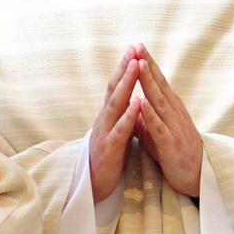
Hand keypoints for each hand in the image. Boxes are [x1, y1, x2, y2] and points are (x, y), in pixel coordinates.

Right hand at [89, 50, 141, 203]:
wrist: (96, 185)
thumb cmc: (110, 156)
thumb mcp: (117, 130)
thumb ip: (122, 112)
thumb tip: (130, 94)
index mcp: (110, 115)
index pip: (118, 86)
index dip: (125, 67)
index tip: (135, 48)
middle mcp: (105, 119)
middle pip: (114, 89)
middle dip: (124, 67)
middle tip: (134, 48)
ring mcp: (105, 132)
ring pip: (116, 104)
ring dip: (126, 84)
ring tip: (135, 66)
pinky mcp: (109, 148)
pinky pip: (120, 130)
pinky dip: (129, 115)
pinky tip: (137, 102)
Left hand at [133, 46, 203, 197]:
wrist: (197, 178)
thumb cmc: (176, 154)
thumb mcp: (158, 131)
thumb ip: (147, 117)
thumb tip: (133, 103)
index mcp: (171, 109)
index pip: (158, 82)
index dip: (148, 65)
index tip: (137, 47)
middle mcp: (174, 113)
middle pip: (159, 85)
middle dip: (147, 65)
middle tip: (138, 46)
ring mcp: (174, 127)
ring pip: (159, 101)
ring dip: (149, 83)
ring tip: (140, 65)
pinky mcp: (171, 144)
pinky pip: (158, 127)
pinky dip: (149, 114)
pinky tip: (141, 103)